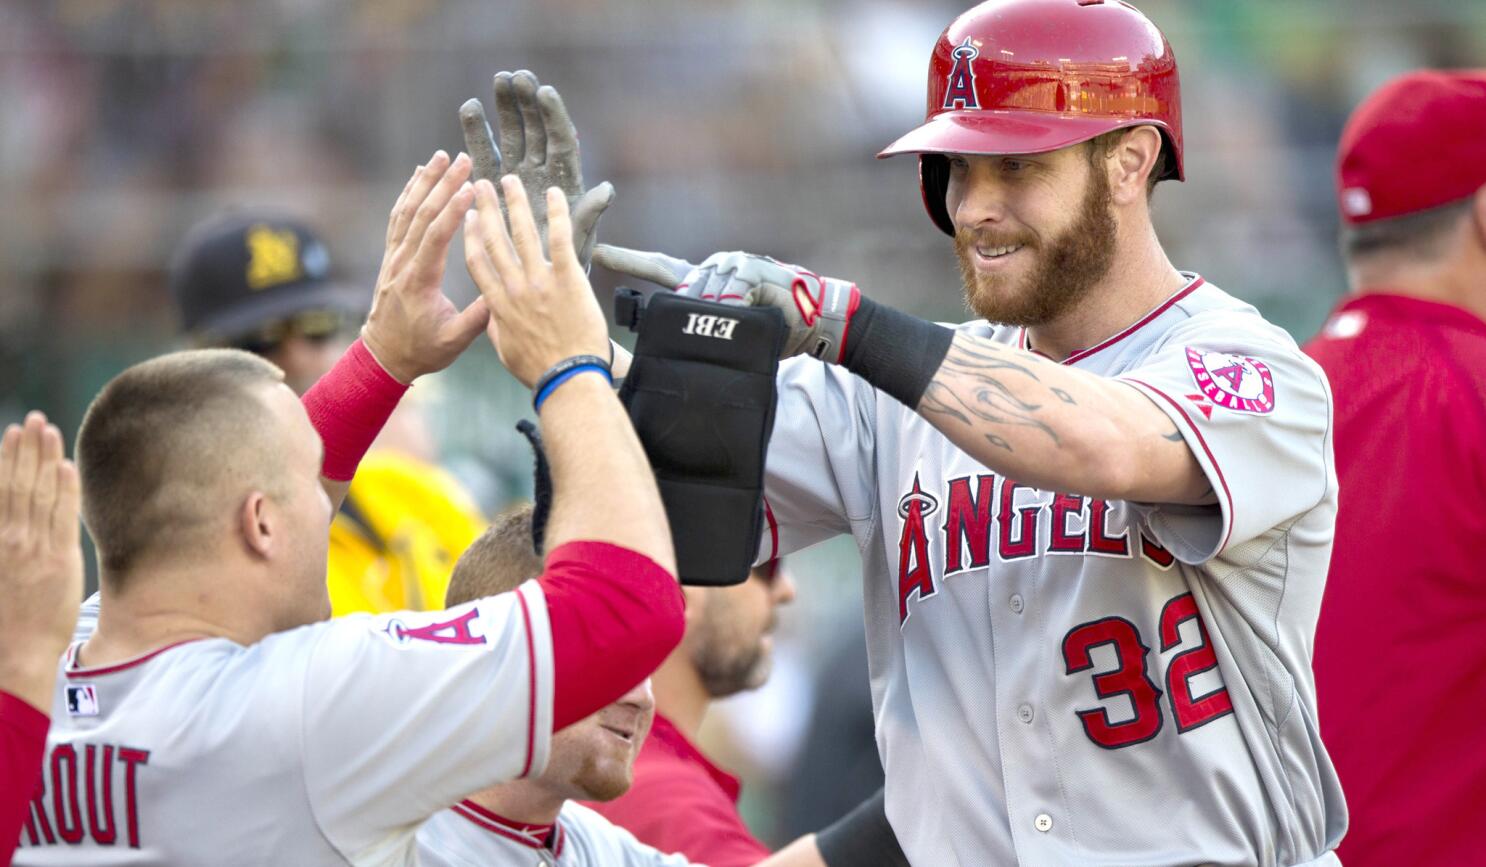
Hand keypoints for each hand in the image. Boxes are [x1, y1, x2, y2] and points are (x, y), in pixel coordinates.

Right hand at [0, 412, 82, 711]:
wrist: (15, 655)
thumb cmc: (3, 618)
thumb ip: (5, 542)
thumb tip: (11, 516)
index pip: (1, 489)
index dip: (8, 458)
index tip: (13, 432)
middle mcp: (10, 539)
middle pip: (20, 483)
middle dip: (27, 449)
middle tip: (34, 419)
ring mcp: (35, 548)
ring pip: (41, 493)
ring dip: (45, 459)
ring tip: (49, 430)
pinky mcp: (60, 560)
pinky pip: (64, 516)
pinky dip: (65, 489)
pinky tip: (67, 465)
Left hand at [361, 151, 490, 383]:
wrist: (384, 356)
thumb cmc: (422, 350)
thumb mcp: (454, 341)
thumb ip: (478, 318)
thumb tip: (504, 294)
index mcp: (419, 281)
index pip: (436, 237)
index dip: (453, 210)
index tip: (471, 187)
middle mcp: (402, 263)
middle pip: (421, 215)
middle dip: (442, 184)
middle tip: (462, 159)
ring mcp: (393, 258)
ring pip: (407, 211)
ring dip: (424, 181)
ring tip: (441, 156)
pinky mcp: (392, 256)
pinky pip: (398, 218)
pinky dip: (408, 193)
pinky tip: (419, 175)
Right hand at [460, 70, 614, 268]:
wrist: (539, 280)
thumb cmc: (567, 259)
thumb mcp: (580, 238)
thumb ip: (587, 214)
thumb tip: (607, 191)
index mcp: (566, 180)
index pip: (561, 140)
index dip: (554, 116)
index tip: (545, 92)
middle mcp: (542, 172)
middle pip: (536, 130)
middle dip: (527, 103)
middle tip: (517, 77)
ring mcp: (517, 175)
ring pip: (511, 135)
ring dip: (505, 108)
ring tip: (497, 82)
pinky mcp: (494, 184)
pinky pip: (485, 154)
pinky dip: (477, 132)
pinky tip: (469, 109)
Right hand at [463, 175, 610, 387]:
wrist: (568, 377)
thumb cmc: (539, 370)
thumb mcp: (506, 351)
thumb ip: (496, 327)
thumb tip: (490, 315)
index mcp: (497, 305)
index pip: (477, 262)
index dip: (470, 235)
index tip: (467, 216)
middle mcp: (514, 288)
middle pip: (494, 240)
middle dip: (486, 209)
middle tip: (481, 185)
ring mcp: (540, 282)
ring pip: (523, 233)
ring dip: (515, 203)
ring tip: (510, 180)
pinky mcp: (567, 280)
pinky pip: (560, 239)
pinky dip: (557, 214)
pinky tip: (554, 194)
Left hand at [592, 244, 861, 361]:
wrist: (814, 321)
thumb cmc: (772, 329)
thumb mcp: (729, 332)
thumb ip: (701, 331)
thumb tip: (670, 348)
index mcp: (704, 279)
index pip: (659, 266)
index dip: (629, 260)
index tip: (598, 253)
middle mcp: (714, 266)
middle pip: (682, 288)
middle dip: (686, 314)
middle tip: (704, 330)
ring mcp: (732, 264)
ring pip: (704, 291)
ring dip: (712, 315)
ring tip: (727, 328)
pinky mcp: (751, 270)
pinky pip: (730, 290)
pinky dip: (733, 305)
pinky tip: (741, 312)